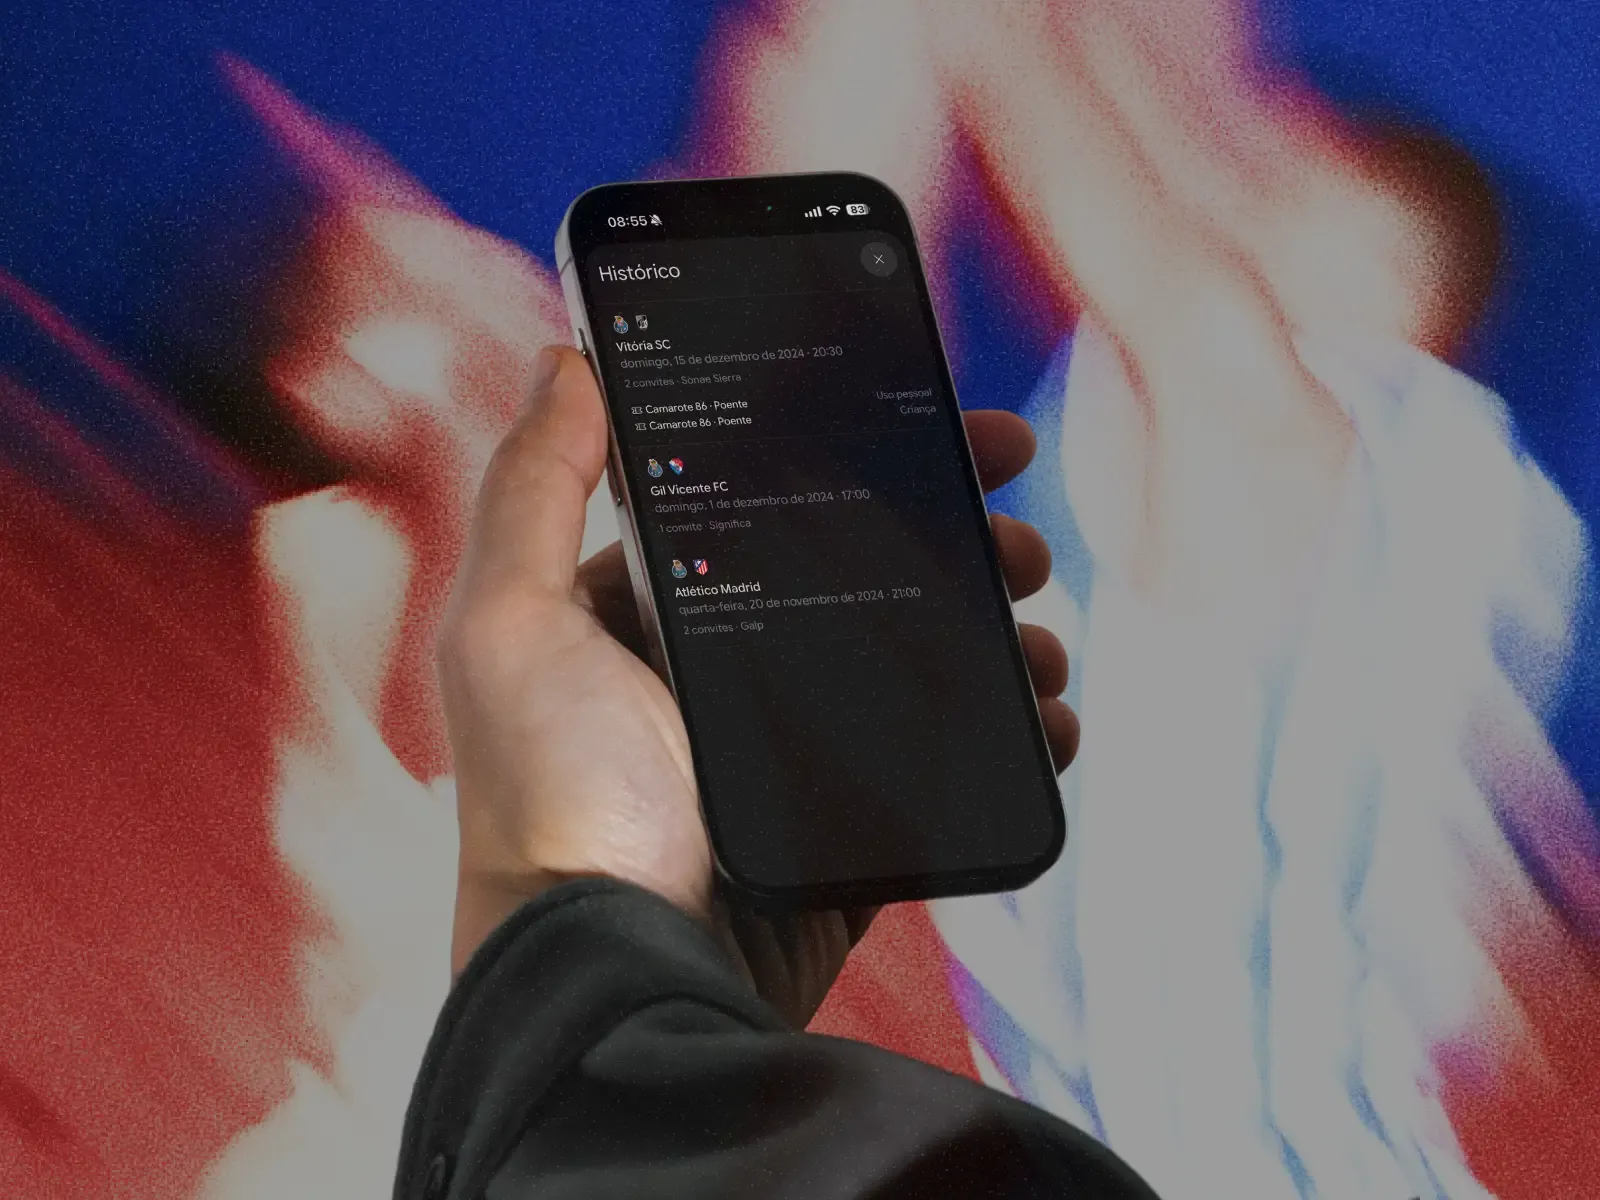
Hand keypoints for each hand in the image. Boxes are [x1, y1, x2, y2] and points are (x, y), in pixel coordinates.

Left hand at [437, 345, 1076, 1025]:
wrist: (621, 982)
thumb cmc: (555, 804)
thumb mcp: (512, 628)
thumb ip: (533, 489)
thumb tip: (563, 360)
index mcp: (650, 612)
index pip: (768, 502)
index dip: (855, 455)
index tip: (941, 425)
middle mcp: (721, 673)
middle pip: (861, 572)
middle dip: (951, 539)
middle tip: (1018, 533)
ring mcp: (789, 751)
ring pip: (917, 659)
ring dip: (993, 632)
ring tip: (1040, 634)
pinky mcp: (846, 823)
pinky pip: (943, 757)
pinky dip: (1005, 732)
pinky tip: (1047, 718)